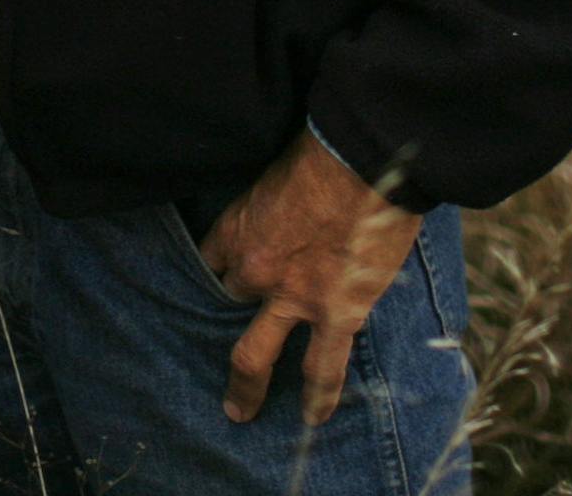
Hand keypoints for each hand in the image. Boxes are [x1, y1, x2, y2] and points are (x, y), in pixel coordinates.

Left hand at [200, 128, 420, 425]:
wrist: (363, 158)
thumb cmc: (322, 153)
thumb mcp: (274, 175)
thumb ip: (270, 206)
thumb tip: (282, 215)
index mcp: (236, 229)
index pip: (208, 265)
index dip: (211, 278)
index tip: (212, 289)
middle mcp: (254, 269)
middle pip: (224, 305)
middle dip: (215, 328)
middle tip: (209, 350)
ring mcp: (292, 297)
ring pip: (254, 356)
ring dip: (244, 388)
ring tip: (238, 412)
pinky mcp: (336, 313)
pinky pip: (322, 368)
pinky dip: (319, 398)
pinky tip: (314, 419)